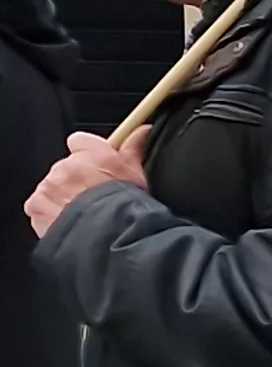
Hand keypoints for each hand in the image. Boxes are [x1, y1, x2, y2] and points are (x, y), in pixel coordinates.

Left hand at [25, 129, 143, 236]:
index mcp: (90, 154)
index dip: (88, 153)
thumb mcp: (137, 174)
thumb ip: (133, 149)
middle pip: (66, 166)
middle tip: (94, 196)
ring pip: (53, 186)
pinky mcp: (35, 206)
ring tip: (83, 213)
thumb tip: (141, 131)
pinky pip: (39, 206)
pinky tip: (68, 221)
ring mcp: (48, 186)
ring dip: (63, 196)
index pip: (80, 141)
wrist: (109, 236)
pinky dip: (49, 213)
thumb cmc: (126, 206)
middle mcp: (65, 166)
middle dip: (77, 178)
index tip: (97, 164)